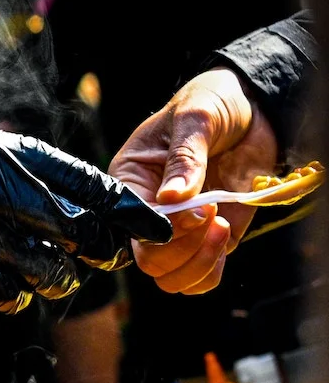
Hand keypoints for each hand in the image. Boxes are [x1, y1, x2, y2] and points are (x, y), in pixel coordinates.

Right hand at [0, 130, 171, 314]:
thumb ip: (50, 180)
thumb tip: (117, 214)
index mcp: (5, 158)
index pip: (89, 188)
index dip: (131, 214)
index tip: (162, 230)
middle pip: (78, 236)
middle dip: (99, 251)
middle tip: (101, 255)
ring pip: (50, 276)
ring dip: (56, 278)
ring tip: (40, 264)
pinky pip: (11, 298)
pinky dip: (13, 292)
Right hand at [108, 67, 278, 293]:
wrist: (252, 108)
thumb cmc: (212, 103)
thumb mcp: (195, 118)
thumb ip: (185, 157)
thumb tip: (172, 198)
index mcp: (129, 184)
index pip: (130, 225)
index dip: (163, 228)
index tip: (200, 209)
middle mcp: (148, 215)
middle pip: (148, 260)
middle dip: (184, 247)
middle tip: (214, 214)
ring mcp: (178, 232)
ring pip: (170, 277)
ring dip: (198, 263)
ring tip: (221, 227)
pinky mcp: (206, 240)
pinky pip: (199, 279)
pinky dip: (211, 272)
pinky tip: (225, 239)